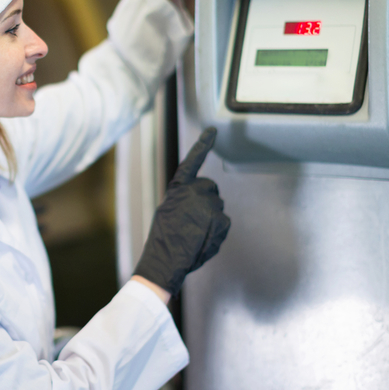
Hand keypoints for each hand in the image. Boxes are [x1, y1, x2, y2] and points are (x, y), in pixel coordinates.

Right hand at [133, 128, 230, 295]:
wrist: (165, 259)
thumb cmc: (164, 238)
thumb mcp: (168, 210)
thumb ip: (184, 199)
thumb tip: (202, 200)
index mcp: (178, 187)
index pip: (192, 161)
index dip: (203, 145)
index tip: (212, 130)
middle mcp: (193, 191)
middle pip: (210, 188)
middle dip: (207, 200)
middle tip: (194, 219)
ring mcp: (208, 204)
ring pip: (217, 207)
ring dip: (211, 218)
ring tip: (194, 233)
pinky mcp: (220, 219)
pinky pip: (224, 222)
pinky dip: (217, 231)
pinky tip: (202, 239)